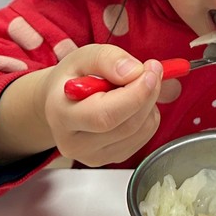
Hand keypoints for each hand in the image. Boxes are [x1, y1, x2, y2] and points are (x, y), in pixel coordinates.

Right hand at [36, 44, 162, 165]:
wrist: (61, 102)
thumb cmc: (71, 78)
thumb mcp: (82, 57)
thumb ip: (106, 58)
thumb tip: (133, 72)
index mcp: (61, 115)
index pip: (104, 115)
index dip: (135, 94)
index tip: (150, 72)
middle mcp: (74, 143)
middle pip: (126, 126)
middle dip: (148, 95)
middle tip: (153, 71)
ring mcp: (93, 156)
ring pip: (139, 132)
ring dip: (151, 105)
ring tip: (139, 84)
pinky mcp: (111, 159)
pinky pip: (143, 139)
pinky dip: (148, 117)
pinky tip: (135, 103)